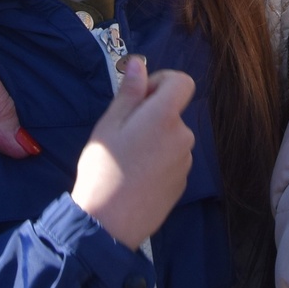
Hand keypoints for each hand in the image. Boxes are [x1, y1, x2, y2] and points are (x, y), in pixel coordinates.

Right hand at [72, 55, 196, 250]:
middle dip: (151, 115)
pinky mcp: (182, 183)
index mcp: (165, 117)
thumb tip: (139, 63)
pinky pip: (172, 160)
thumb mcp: (109, 125)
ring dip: (154, 140)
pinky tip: (135, 177)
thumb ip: (129, 92)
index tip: (140, 98)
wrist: (108, 224)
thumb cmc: (103, 170)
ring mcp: (185, 162)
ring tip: (126, 159)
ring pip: (171, 137)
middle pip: (173, 112)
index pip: (183, 82)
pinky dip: (158, 161)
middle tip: (122, 134)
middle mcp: (183, 137)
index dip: (162, 82)